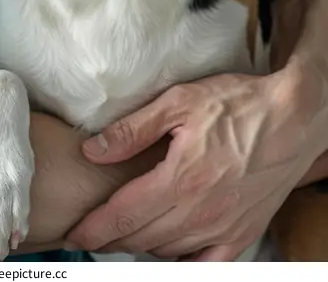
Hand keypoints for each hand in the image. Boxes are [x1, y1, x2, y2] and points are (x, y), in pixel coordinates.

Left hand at [66, 68, 322, 260]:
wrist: (292, 118)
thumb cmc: (237, 104)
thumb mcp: (179, 102)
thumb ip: (132, 130)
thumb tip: (92, 150)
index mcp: (179, 179)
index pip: (124, 214)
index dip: (94, 227)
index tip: (74, 231)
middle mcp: (200, 212)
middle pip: (141, 237)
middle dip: (113, 236)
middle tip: (95, 228)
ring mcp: (222, 228)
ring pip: (168, 251)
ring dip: (142, 245)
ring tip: (126, 232)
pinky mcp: (242, 234)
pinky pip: (204, 264)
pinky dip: (181, 261)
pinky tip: (170, 252)